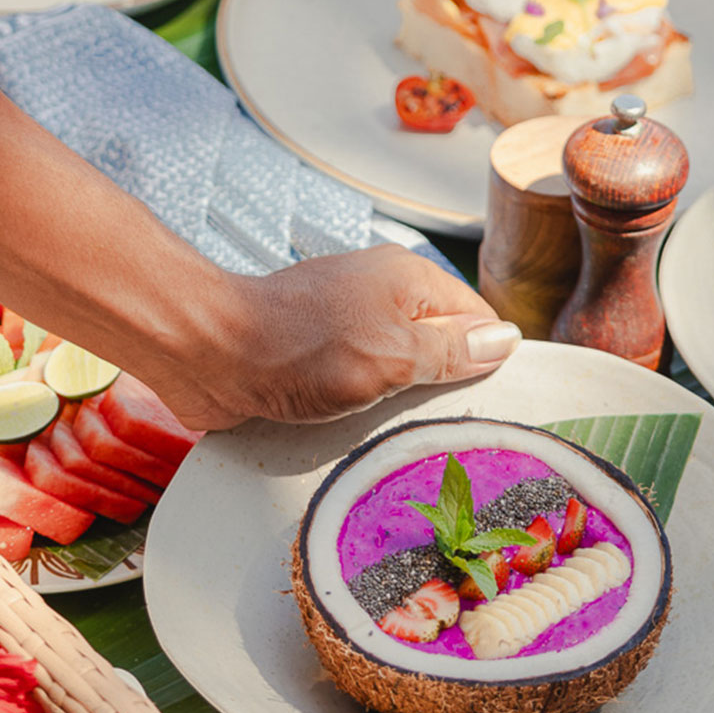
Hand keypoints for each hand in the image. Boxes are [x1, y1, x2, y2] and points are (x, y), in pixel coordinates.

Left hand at [139, 245, 521, 429]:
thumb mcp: (394, 354)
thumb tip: (505, 340)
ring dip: (397, 401)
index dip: (484, 358)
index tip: (488, 402)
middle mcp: (377, 293)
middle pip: (435, 343)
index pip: (473, 317)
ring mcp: (342, 322)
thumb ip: (451, 350)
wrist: (208, 354)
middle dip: (441, 384)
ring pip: (395, 367)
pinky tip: (358, 430)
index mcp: (406, 279)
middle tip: (446, 428)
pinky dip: (360, 406)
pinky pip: (355, 381)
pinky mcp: (311, 352)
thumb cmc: (299, 348)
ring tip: (398, 433)